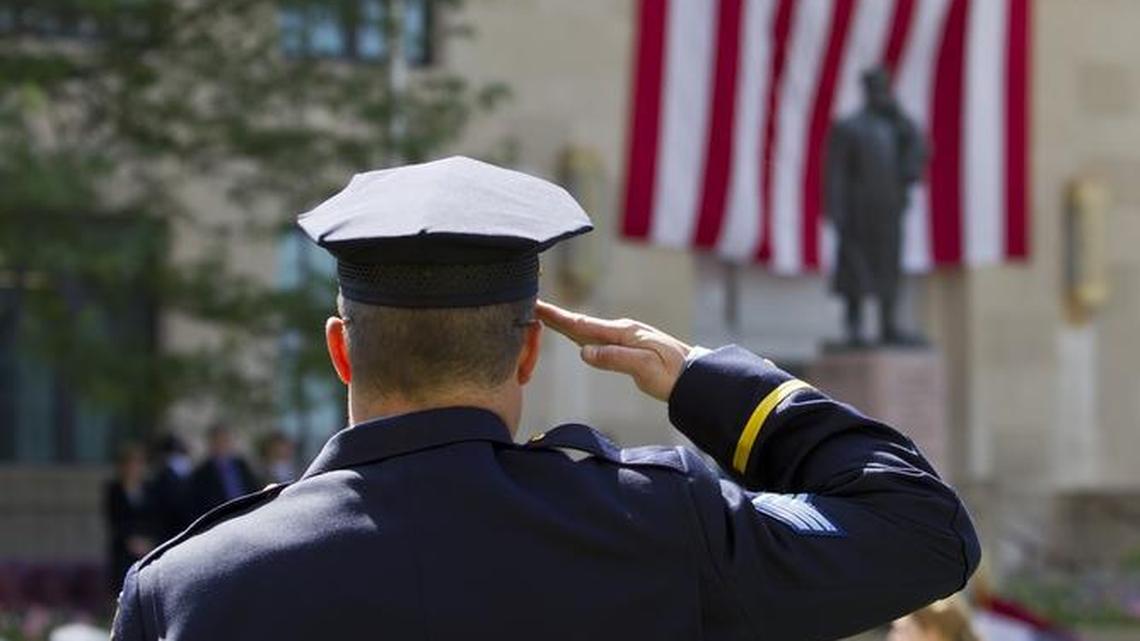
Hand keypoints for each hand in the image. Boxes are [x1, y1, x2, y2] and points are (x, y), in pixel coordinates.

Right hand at [536, 300, 692, 401]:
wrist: (696, 376)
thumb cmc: (672, 373)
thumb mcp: (643, 367)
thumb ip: (613, 358)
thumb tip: (583, 353)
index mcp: (623, 332)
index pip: (583, 325)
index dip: (558, 318)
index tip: (537, 307)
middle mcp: (621, 331)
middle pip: (581, 324)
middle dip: (556, 316)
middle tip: (532, 307)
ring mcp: (625, 338)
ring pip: (588, 330)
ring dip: (566, 324)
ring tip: (545, 318)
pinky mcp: (628, 347)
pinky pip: (597, 338)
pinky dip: (580, 334)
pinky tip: (574, 335)